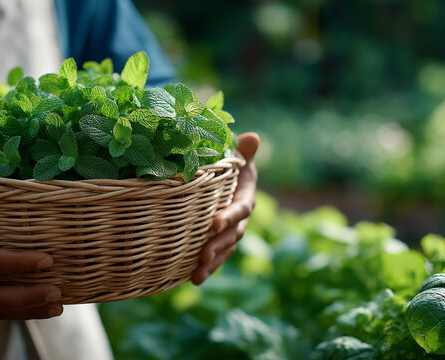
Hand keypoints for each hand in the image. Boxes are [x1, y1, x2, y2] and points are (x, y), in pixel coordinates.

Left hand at [192, 132, 259, 284]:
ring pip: (224, 250)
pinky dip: (206, 269)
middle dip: (218, 246)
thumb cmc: (231, 164)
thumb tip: (252, 138)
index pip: (240, 208)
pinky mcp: (219, 241)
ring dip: (212, 263)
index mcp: (245, 197)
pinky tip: (192, 280)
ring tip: (197, 275)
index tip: (214, 223)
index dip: (229, 216)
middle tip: (203, 255)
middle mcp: (240, 218)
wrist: (228, 180)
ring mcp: (230, 232)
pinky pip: (216, 257)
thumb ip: (244, 150)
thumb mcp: (238, 156)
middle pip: (232, 235)